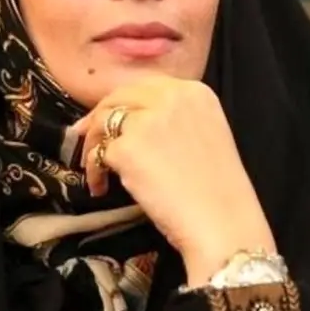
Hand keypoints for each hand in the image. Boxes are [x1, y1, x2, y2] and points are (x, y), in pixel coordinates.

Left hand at [74, 75, 275, 286]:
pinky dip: (95, 171)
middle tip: (86, 137)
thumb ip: (173, 116)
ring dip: (93, 145)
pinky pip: (100, 153)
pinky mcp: (128, 146)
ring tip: (95, 169)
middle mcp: (171, 96)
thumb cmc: (217, 190)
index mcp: (194, 91)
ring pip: (104, 121)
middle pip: (119, 96)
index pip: (144, 86)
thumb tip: (131, 118)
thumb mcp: (205, 132)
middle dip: (99, 117)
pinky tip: (102, 188)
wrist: (223, 224)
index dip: (123, 103)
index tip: (109, 117)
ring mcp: (147, 119)